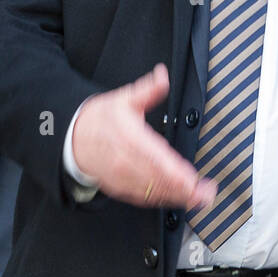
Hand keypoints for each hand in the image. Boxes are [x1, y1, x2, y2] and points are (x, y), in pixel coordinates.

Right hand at [71, 64, 215, 210]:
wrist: (70, 138)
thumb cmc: (98, 119)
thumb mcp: (123, 98)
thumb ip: (148, 90)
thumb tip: (162, 76)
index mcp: (130, 139)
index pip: (156, 159)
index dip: (176, 172)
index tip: (193, 179)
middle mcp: (126, 162)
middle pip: (159, 180)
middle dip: (186, 189)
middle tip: (207, 192)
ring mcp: (122, 177)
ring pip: (153, 192)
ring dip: (177, 197)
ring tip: (199, 198)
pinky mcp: (119, 188)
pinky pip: (143, 198)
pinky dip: (161, 200)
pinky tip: (178, 199)